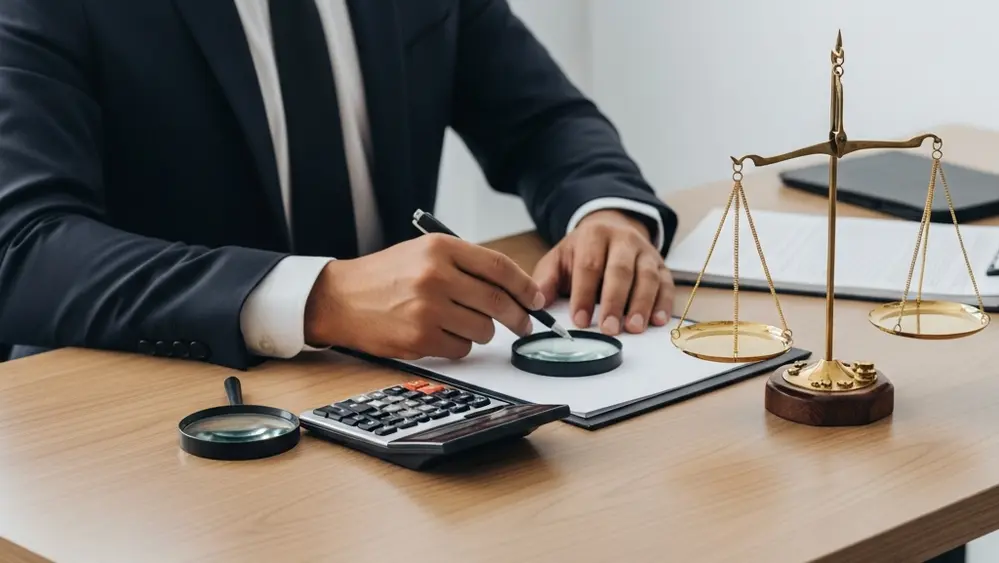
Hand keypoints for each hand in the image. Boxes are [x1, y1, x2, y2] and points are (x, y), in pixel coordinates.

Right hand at [303, 234, 544, 359]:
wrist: (340, 298)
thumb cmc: (387, 276)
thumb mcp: (424, 253)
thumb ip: (467, 264)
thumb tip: (516, 290)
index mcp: (440, 248)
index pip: (499, 267)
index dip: (525, 286)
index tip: (537, 299)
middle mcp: (435, 275)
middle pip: (497, 301)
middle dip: (518, 317)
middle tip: (523, 324)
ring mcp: (426, 308)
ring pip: (482, 329)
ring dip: (482, 332)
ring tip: (461, 323)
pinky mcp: (419, 338)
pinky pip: (461, 349)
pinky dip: (459, 346)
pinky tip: (441, 335)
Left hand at [533, 209, 674, 334]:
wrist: (612, 229)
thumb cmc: (582, 252)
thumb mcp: (559, 259)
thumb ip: (546, 280)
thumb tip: (535, 303)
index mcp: (594, 235)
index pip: (589, 265)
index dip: (584, 294)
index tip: (579, 320)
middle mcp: (623, 240)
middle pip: (621, 270)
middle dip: (614, 302)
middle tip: (608, 329)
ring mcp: (645, 252)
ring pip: (647, 276)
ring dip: (641, 304)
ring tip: (633, 328)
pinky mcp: (662, 265)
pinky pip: (666, 283)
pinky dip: (664, 303)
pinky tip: (657, 320)